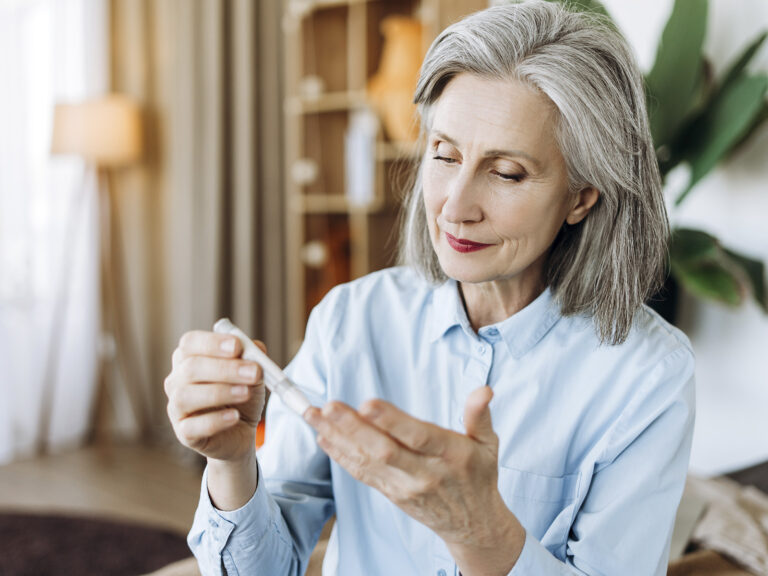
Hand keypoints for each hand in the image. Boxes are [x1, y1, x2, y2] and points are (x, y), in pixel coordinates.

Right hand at [164, 330, 265, 462]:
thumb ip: (253, 357)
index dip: (212, 343)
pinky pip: (191, 427)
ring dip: (220, 393)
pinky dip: (215, 420)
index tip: (237, 346)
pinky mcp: (183, 433)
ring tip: (245, 393)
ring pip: (186, 396)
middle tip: (254, 372)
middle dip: (225, 369)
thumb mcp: (252, 373)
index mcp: (189, 358)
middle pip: (190, 368)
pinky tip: (234, 416)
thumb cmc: (241, 393)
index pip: (190, 343)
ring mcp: (176, 408)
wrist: (242, 430)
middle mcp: (176, 380)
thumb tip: (255, 348)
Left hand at [304, 386, 524, 574]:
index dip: (393, 421)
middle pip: (385, 450)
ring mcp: (405, 486)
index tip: (368, 403)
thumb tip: (484, 390)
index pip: (418, 437)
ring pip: (367, 461)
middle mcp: (425, 473)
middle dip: (354, 428)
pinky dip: (341, 455)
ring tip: (314, 415)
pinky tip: (323, 436)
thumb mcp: (488, 444)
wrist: (473, 524)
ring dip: (338, 438)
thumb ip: (479, 415)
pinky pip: (362, 473)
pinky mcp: (391, 493)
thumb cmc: (478, 475)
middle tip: (330, 406)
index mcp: (450, 455)